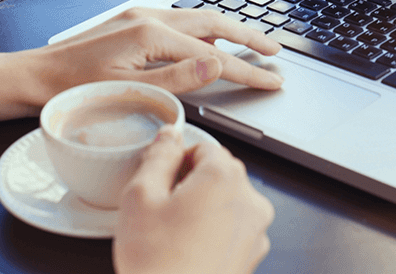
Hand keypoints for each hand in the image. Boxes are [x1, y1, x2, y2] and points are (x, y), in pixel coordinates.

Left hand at [36, 7, 283, 98]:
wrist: (33, 77)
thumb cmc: (73, 89)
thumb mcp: (130, 92)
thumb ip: (178, 79)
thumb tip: (218, 63)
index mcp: (151, 34)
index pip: (214, 55)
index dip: (247, 69)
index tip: (272, 79)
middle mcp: (149, 17)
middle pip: (213, 22)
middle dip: (248, 35)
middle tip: (275, 51)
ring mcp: (140, 16)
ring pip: (198, 19)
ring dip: (228, 30)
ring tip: (251, 44)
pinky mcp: (133, 22)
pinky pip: (180, 21)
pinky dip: (203, 31)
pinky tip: (208, 42)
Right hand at [114, 127, 273, 273]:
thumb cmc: (157, 264)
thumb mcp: (140, 197)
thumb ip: (158, 156)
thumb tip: (169, 135)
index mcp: (225, 176)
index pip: (203, 147)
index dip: (176, 163)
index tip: (160, 184)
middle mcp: (250, 199)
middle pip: (218, 173)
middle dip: (190, 185)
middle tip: (162, 212)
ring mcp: (255, 230)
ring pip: (225, 202)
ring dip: (202, 209)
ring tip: (173, 235)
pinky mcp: (252, 255)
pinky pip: (232, 229)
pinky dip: (213, 233)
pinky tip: (187, 251)